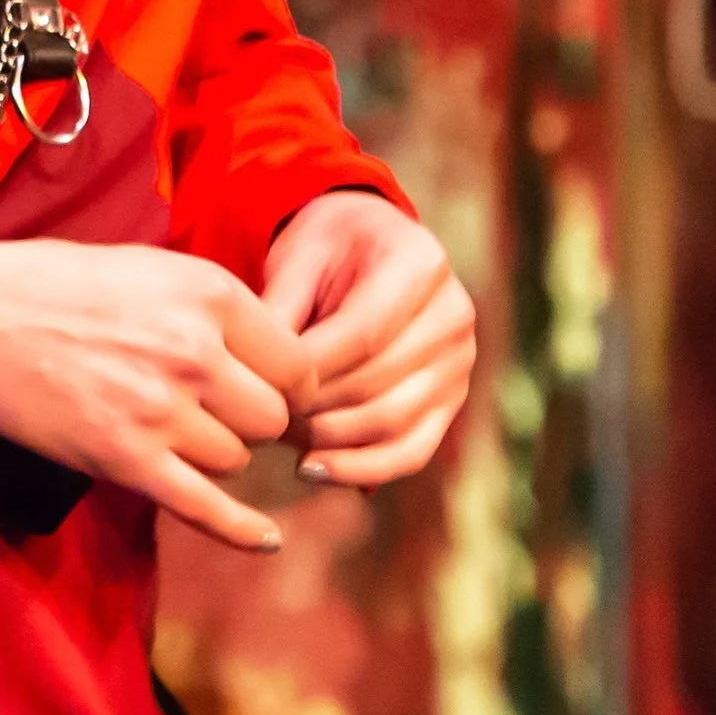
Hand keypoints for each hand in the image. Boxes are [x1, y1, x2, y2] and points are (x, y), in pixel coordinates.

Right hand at [0, 239, 318, 550]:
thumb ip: (214, 308)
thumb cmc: (59, 282)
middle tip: (218, 411)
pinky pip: (205, 508)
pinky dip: (240, 530)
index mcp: (209, 294)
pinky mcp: (126, 460)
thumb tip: (265, 353)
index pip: (297, 363)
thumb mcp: (152, 268)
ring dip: (217, 453)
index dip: (291, 383)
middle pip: (272, 418)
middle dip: (252, 420)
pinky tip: (266, 539)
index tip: (273, 390)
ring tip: (176, 430)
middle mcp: (197, 352)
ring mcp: (162, 410)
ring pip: (236, 460)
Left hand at [262, 191, 474, 487]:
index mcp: (421, 263)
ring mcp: (459, 363)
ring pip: (392, 422)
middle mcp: (453, 315)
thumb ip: (280, 309)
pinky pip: (412, 450)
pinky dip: (363, 468)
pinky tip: (315, 469)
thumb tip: (256, 375)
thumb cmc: (326, 248)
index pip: (363, 333)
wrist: (368, 245)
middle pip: (377, 382)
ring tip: (280, 440)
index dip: (310, 368)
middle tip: (262, 418)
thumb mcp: (298, 257)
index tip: (261, 383)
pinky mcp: (452, 402)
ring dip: (330, 440)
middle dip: (314, 407)